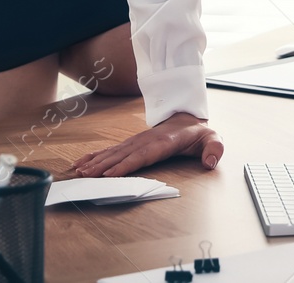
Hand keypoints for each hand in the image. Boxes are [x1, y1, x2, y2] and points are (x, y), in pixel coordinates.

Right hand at [71, 112, 223, 176]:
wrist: (187, 118)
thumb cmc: (198, 133)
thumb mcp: (212, 139)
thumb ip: (214, 149)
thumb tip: (210, 162)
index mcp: (164, 142)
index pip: (143, 154)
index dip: (127, 164)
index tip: (111, 173)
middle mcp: (146, 140)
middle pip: (123, 154)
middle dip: (104, 165)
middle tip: (86, 175)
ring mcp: (137, 141)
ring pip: (114, 152)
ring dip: (96, 161)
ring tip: (79, 170)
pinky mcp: (131, 144)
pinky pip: (112, 150)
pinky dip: (95, 156)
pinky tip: (82, 162)